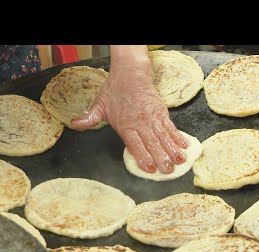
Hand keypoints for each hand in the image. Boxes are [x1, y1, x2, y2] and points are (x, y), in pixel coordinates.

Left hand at [69, 46, 188, 173]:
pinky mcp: (161, 112)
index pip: (135, 144)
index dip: (143, 157)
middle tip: (168, 171)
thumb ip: (88, 118)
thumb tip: (73, 124)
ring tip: (180, 161)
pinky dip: (178, 137)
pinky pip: (171, 127)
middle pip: (152, 144)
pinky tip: (184, 146)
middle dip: (161, 158)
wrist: (130, 73)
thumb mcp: (98, 105)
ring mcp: (152, 118)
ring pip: (164, 137)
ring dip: (172, 150)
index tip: (149, 168)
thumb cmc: (114, 91)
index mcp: (125, 125)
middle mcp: (140, 123)